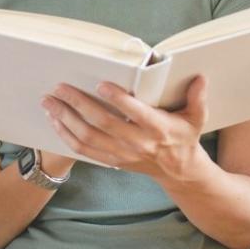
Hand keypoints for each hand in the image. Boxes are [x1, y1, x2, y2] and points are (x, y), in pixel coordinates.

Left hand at [42, 76, 208, 183]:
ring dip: (65, 119)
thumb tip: (200, 78)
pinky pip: (84, 150)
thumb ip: (198, 97)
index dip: (117, 99)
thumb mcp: (197, 117)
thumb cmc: (185, 137)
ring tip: (49, 102)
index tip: (100, 84)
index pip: (134, 113)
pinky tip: (55, 121)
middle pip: (102, 123)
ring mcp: (122, 154)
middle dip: (77, 104)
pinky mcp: (112, 160)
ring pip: (88, 138)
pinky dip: (66, 136)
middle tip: (60, 88)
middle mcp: (137, 142)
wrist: (179, 170)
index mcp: (157, 128)